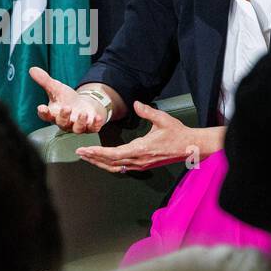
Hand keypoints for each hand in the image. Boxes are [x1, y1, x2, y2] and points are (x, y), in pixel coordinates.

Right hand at [30, 66, 106, 133]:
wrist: (83, 106)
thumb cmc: (66, 99)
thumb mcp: (56, 88)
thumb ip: (44, 81)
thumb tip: (32, 69)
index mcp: (54, 114)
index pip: (45, 115)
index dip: (43, 113)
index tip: (41, 108)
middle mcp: (65, 122)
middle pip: (62, 123)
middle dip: (64, 116)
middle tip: (66, 107)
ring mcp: (77, 126)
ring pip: (77, 128)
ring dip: (80, 122)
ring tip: (82, 113)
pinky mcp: (89, 127)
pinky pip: (92, 128)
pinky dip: (95, 124)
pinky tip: (97, 117)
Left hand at [75, 101, 201, 172]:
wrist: (190, 147)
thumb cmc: (177, 133)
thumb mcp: (163, 119)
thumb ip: (147, 111)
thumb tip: (136, 103)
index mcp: (141, 149)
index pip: (114, 154)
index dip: (98, 153)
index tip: (85, 150)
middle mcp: (138, 160)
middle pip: (110, 162)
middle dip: (93, 158)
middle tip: (80, 152)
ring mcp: (141, 165)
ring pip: (115, 167)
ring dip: (100, 163)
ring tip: (87, 157)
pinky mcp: (143, 165)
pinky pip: (122, 167)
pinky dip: (110, 164)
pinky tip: (103, 161)